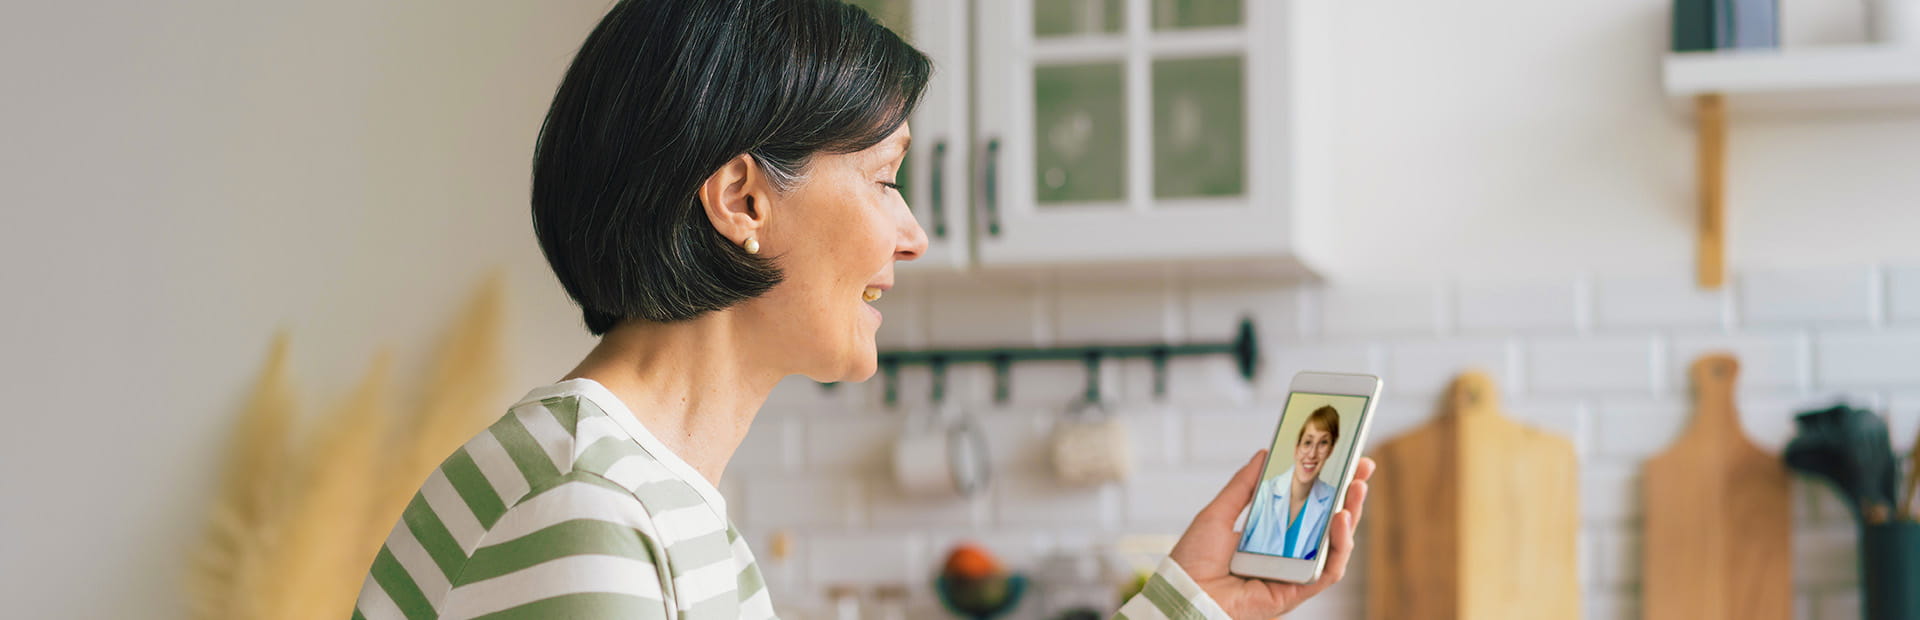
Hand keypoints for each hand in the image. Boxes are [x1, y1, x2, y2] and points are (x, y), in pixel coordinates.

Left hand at [1168, 450, 1374, 619]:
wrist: (1184, 593)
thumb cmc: (1194, 562)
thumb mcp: (1218, 513)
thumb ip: (1244, 486)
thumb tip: (1264, 454)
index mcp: (1270, 535)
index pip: (1307, 507)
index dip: (1328, 486)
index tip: (1344, 460)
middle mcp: (1287, 554)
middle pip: (1328, 524)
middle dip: (1350, 495)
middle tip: (1362, 468)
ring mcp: (1294, 573)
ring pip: (1336, 546)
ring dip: (1351, 516)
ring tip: (1356, 489)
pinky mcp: (1297, 591)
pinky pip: (1327, 571)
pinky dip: (1339, 547)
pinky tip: (1340, 520)